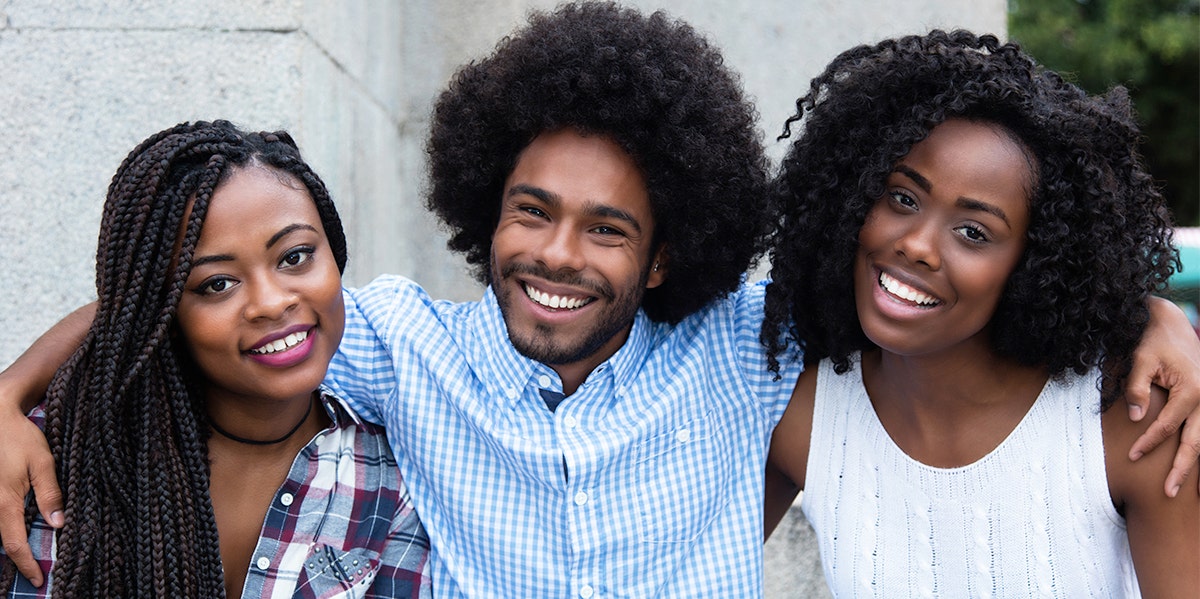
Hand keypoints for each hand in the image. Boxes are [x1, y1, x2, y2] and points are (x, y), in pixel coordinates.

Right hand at [0, 405, 61, 587]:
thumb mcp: (43, 463)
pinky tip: (22, 532)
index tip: (38, 579)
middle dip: (19, 561)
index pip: (15, 544)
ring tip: (30, 560)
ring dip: (13, 546)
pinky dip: (9, 530)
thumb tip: (58, 524)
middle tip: (36, 575)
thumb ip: (50, 494)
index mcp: (5, 501)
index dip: (26, 564)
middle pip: (4, 542)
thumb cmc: (20, 437)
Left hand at [1125, 296, 1199, 496]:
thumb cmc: (1152, 342)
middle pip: (1195, 443)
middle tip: (1169, 493)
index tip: (1131, 457)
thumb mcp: (1140, 359)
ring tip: (1187, 493)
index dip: (1149, 443)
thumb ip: (1136, 388)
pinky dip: (1198, 449)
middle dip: (1182, 470)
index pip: (1167, 427)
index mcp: (1191, 391)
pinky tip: (1194, 474)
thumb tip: (1136, 418)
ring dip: (1195, 467)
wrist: (1170, 324)